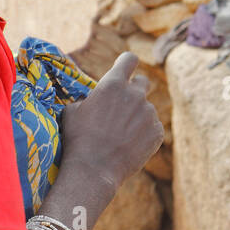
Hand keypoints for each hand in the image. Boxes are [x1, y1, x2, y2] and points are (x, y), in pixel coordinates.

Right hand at [61, 53, 164, 187]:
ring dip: (136, 117)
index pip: (129, 59)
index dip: (127, 63)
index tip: (125, 68)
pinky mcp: (157, 132)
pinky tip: (129, 146)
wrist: (94, 169)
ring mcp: (149, 114)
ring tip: (120, 136)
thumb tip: (92, 99)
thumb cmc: (78, 139)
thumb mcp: (72, 111)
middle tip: (122, 107)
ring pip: (146, 109)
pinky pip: (153, 127)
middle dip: (134, 90)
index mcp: (113, 85)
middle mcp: (135, 95)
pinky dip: (143, 134)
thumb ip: (88, 98)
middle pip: (143, 82)